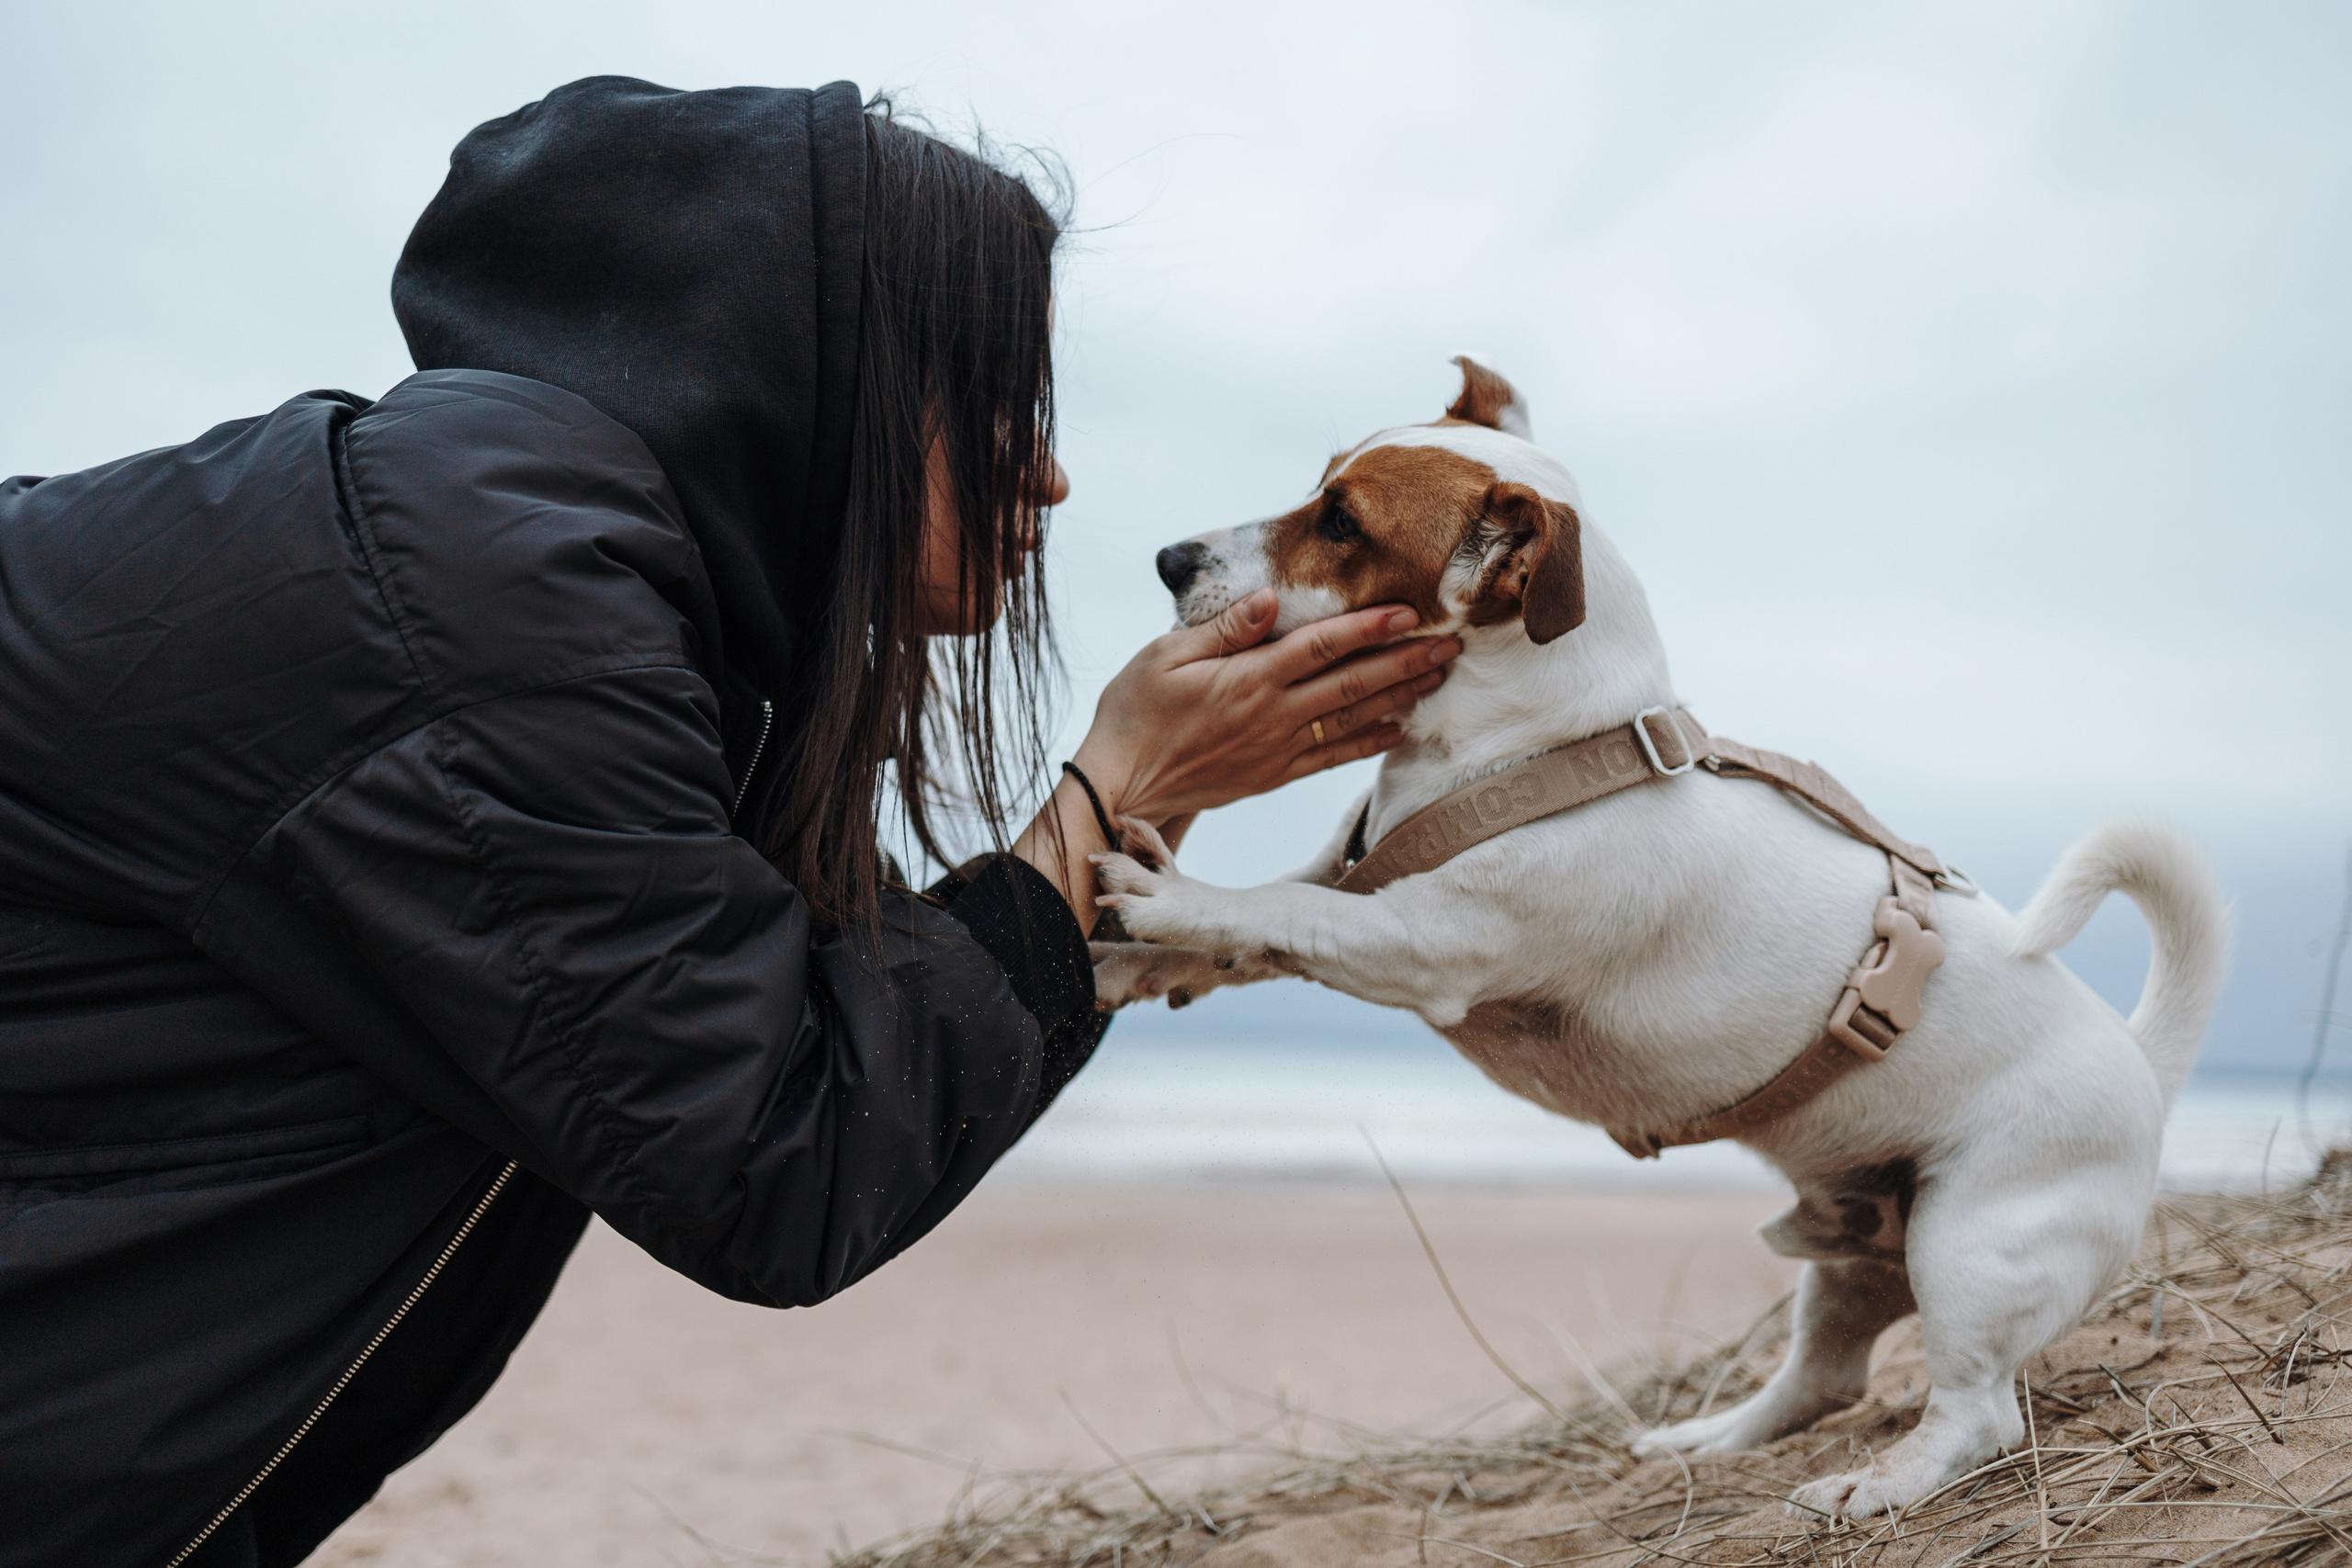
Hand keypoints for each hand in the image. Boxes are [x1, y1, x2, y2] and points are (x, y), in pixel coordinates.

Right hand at [1072, 591, 1459, 823]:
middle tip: (1452, 645)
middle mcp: (1273, 715)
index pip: (1322, 646)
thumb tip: (1272, 598)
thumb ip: (1225, 628)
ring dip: (1400, 698)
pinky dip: (1369, 742)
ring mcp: (1277, 749)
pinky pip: (1332, 758)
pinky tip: (1398, 729)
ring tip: (1439, 679)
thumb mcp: (1165, 655)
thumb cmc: (1135, 712)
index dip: (1370, 627)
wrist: (1120, 786)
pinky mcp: (1273, 776)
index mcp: (1249, 679)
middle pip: (1353, 683)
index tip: (1410, 611)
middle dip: (1406, 661)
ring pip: (1352, 719)